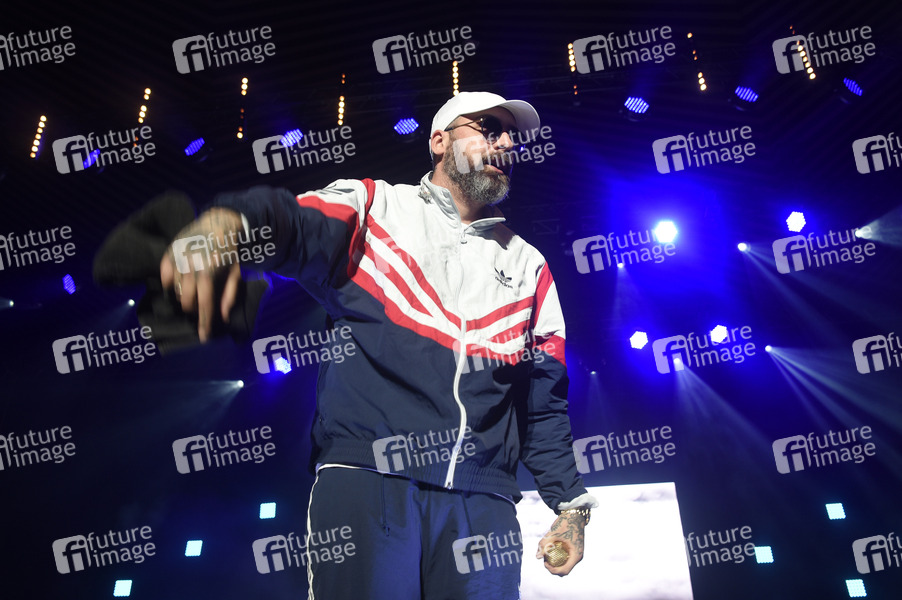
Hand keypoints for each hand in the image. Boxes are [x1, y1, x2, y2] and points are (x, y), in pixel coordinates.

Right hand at [160, 207, 244, 341]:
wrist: (219, 224)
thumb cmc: (229, 252)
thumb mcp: (236, 274)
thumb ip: (229, 295)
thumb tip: (223, 318)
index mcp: (210, 272)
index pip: (205, 304)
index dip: (204, 323)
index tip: (203, 338)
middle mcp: (191, 266)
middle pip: (187, 302)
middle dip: (194, 309)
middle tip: (200, 305)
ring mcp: (178, 258)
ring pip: (175, 291)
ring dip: (184, 297)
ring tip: (193, 292)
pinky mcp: (169, 252)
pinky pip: (164, 277)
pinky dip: (170, 284)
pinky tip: (180, 283)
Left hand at [535, 511, 585, 575]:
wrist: (574, 514)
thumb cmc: (565, 522)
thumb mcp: (554, 533)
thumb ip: (544, 544)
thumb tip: (537, 557)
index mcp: (576, 555)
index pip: (564, 571)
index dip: (553, 570)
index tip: (545, 562)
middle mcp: (577, 556)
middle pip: (564, 570)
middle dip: (553, 568)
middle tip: (544, 559)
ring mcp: (576, 553)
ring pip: (564, 565)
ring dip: (555, 563)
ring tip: (546, 554)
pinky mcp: (573, 550)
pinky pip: (565, 559)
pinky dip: (557, 558)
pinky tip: (550, 550)